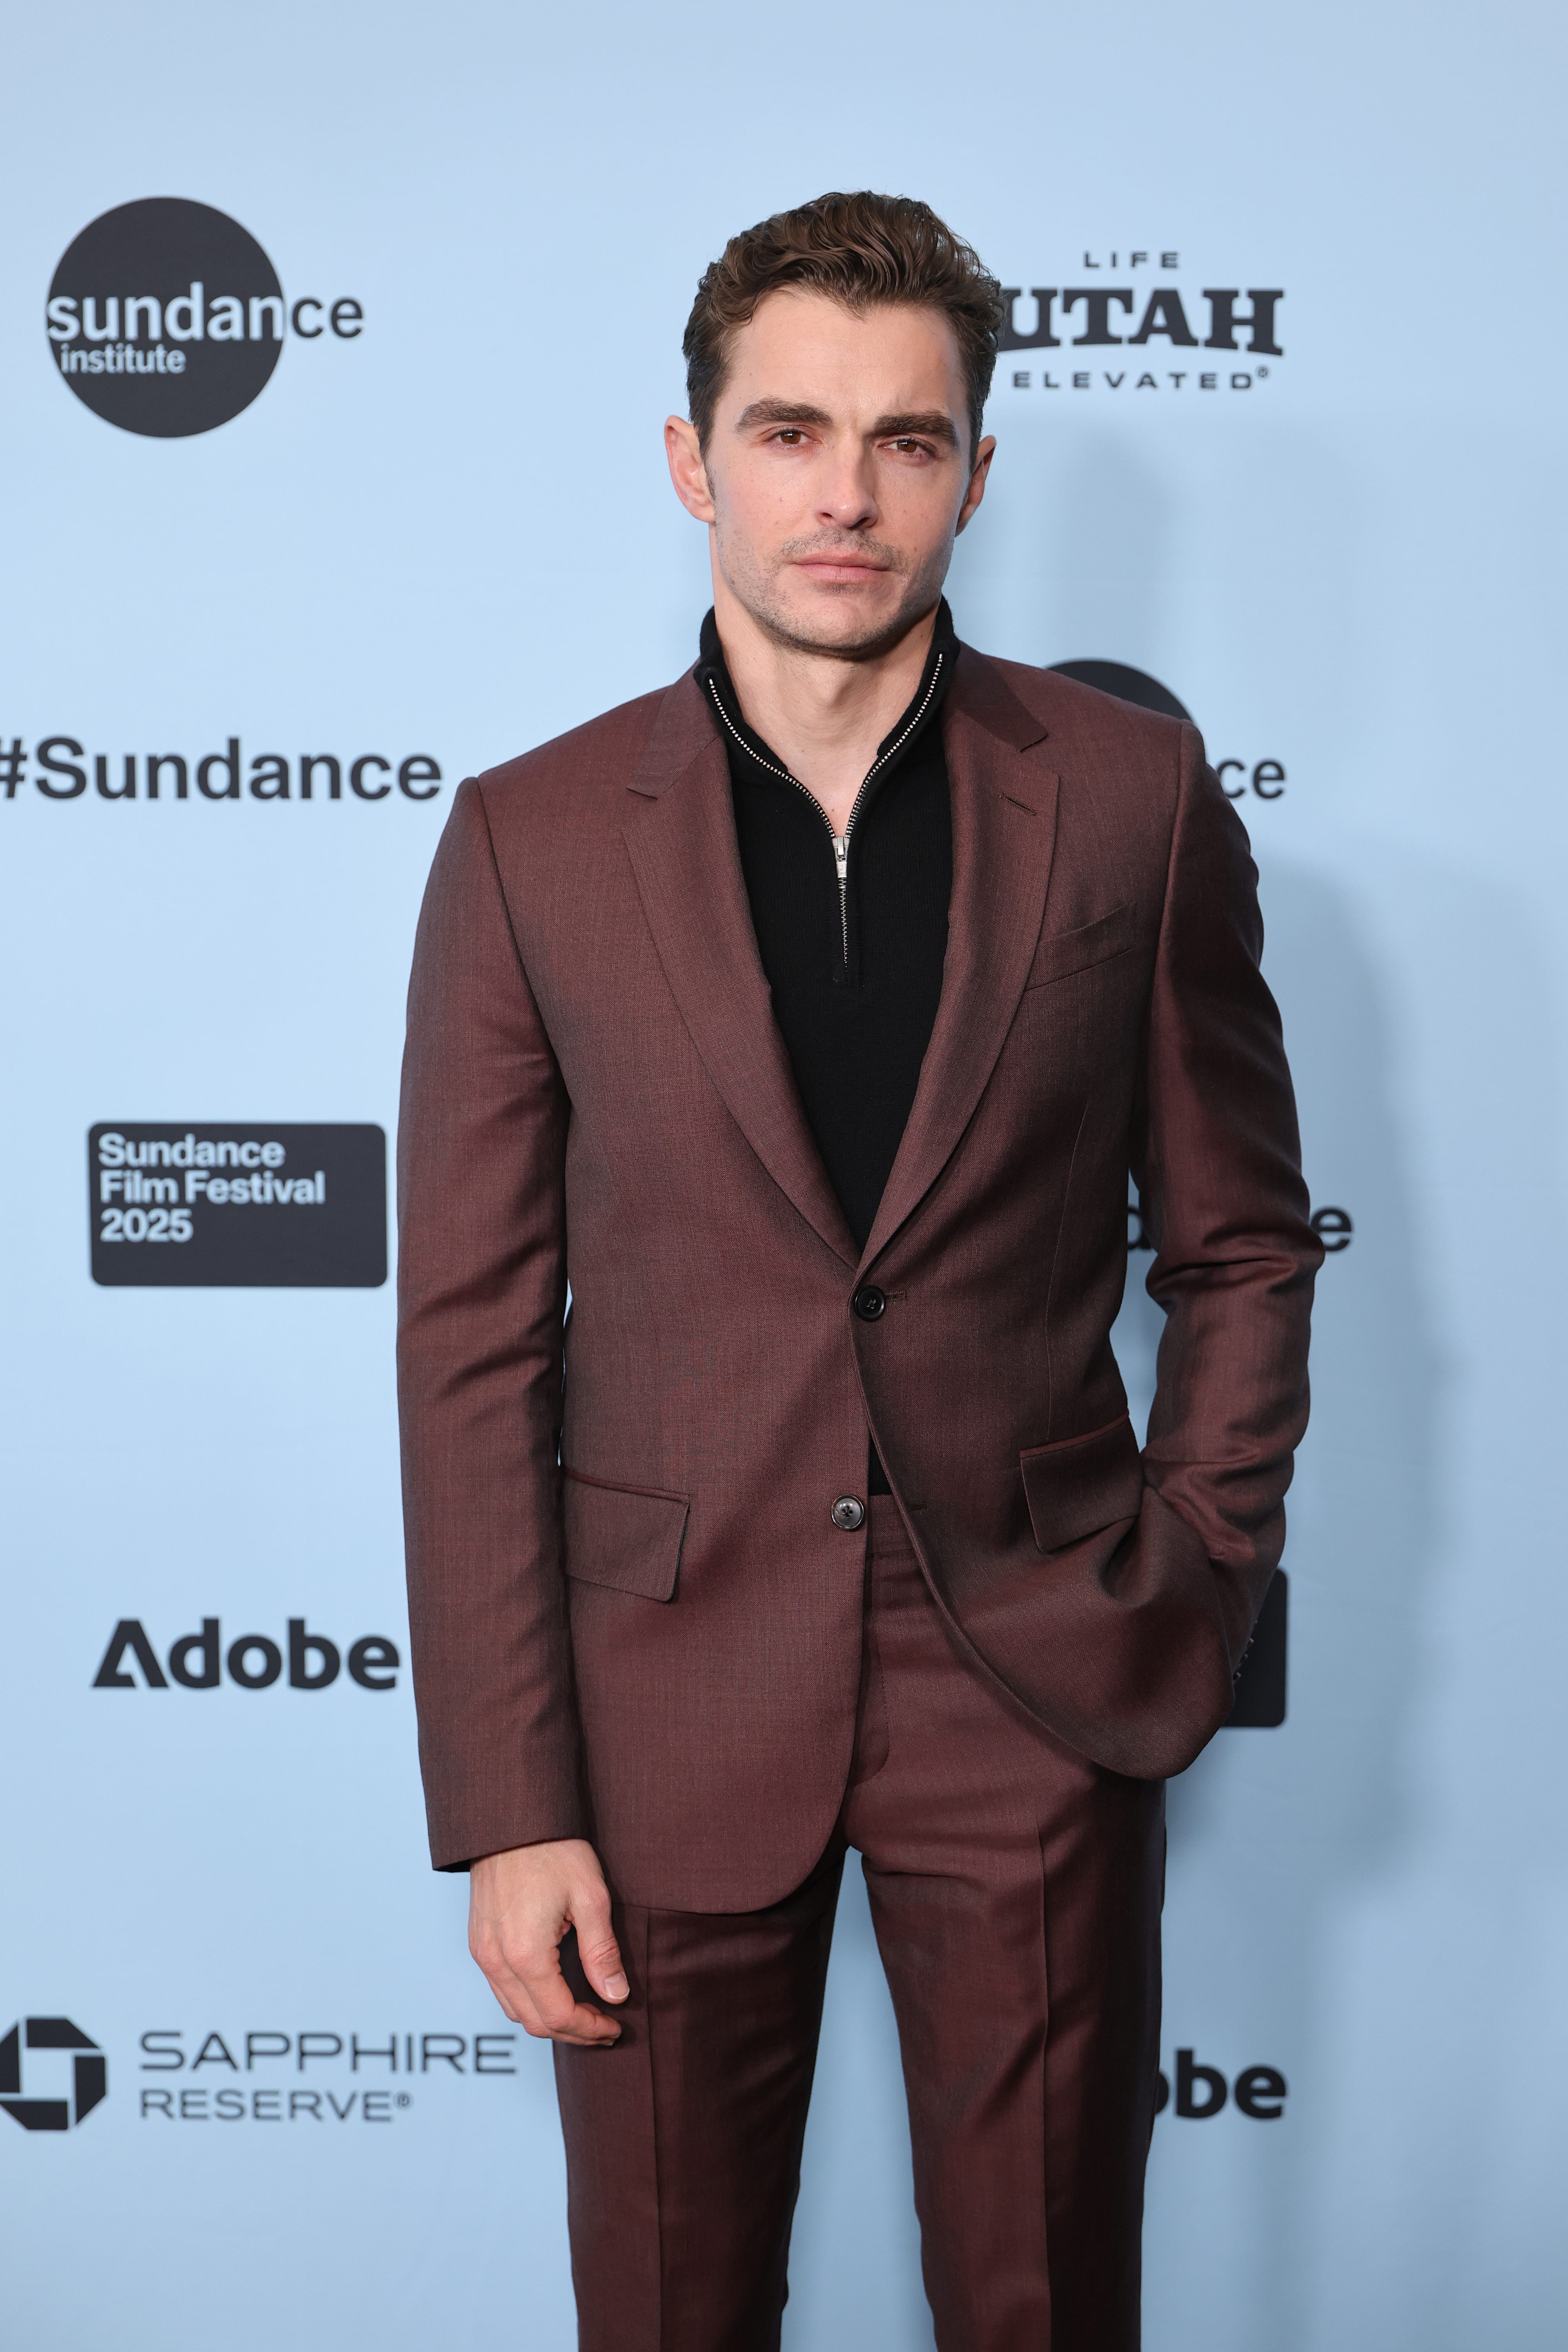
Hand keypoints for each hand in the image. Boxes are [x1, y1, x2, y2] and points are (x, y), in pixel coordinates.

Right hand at [468, 1839, 627, 2046]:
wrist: (511, 1818)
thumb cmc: (553, 1850)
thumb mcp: (590, 1897)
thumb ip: (602, 1952)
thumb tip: (616, 1995)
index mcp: (526, 1954)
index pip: (559, 2016)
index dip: (590, 2030)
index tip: (616, 2027)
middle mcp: (496, 1960)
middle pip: (534, 2022)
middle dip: (573, 2032)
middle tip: (605, 2027)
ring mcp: (482, 1952)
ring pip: (515, 2009)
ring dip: (550, 2019)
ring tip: (585, 2013)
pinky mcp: (478, 1941)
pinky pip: (502, 1988)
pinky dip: (529, 2001)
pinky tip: (555, 1990)